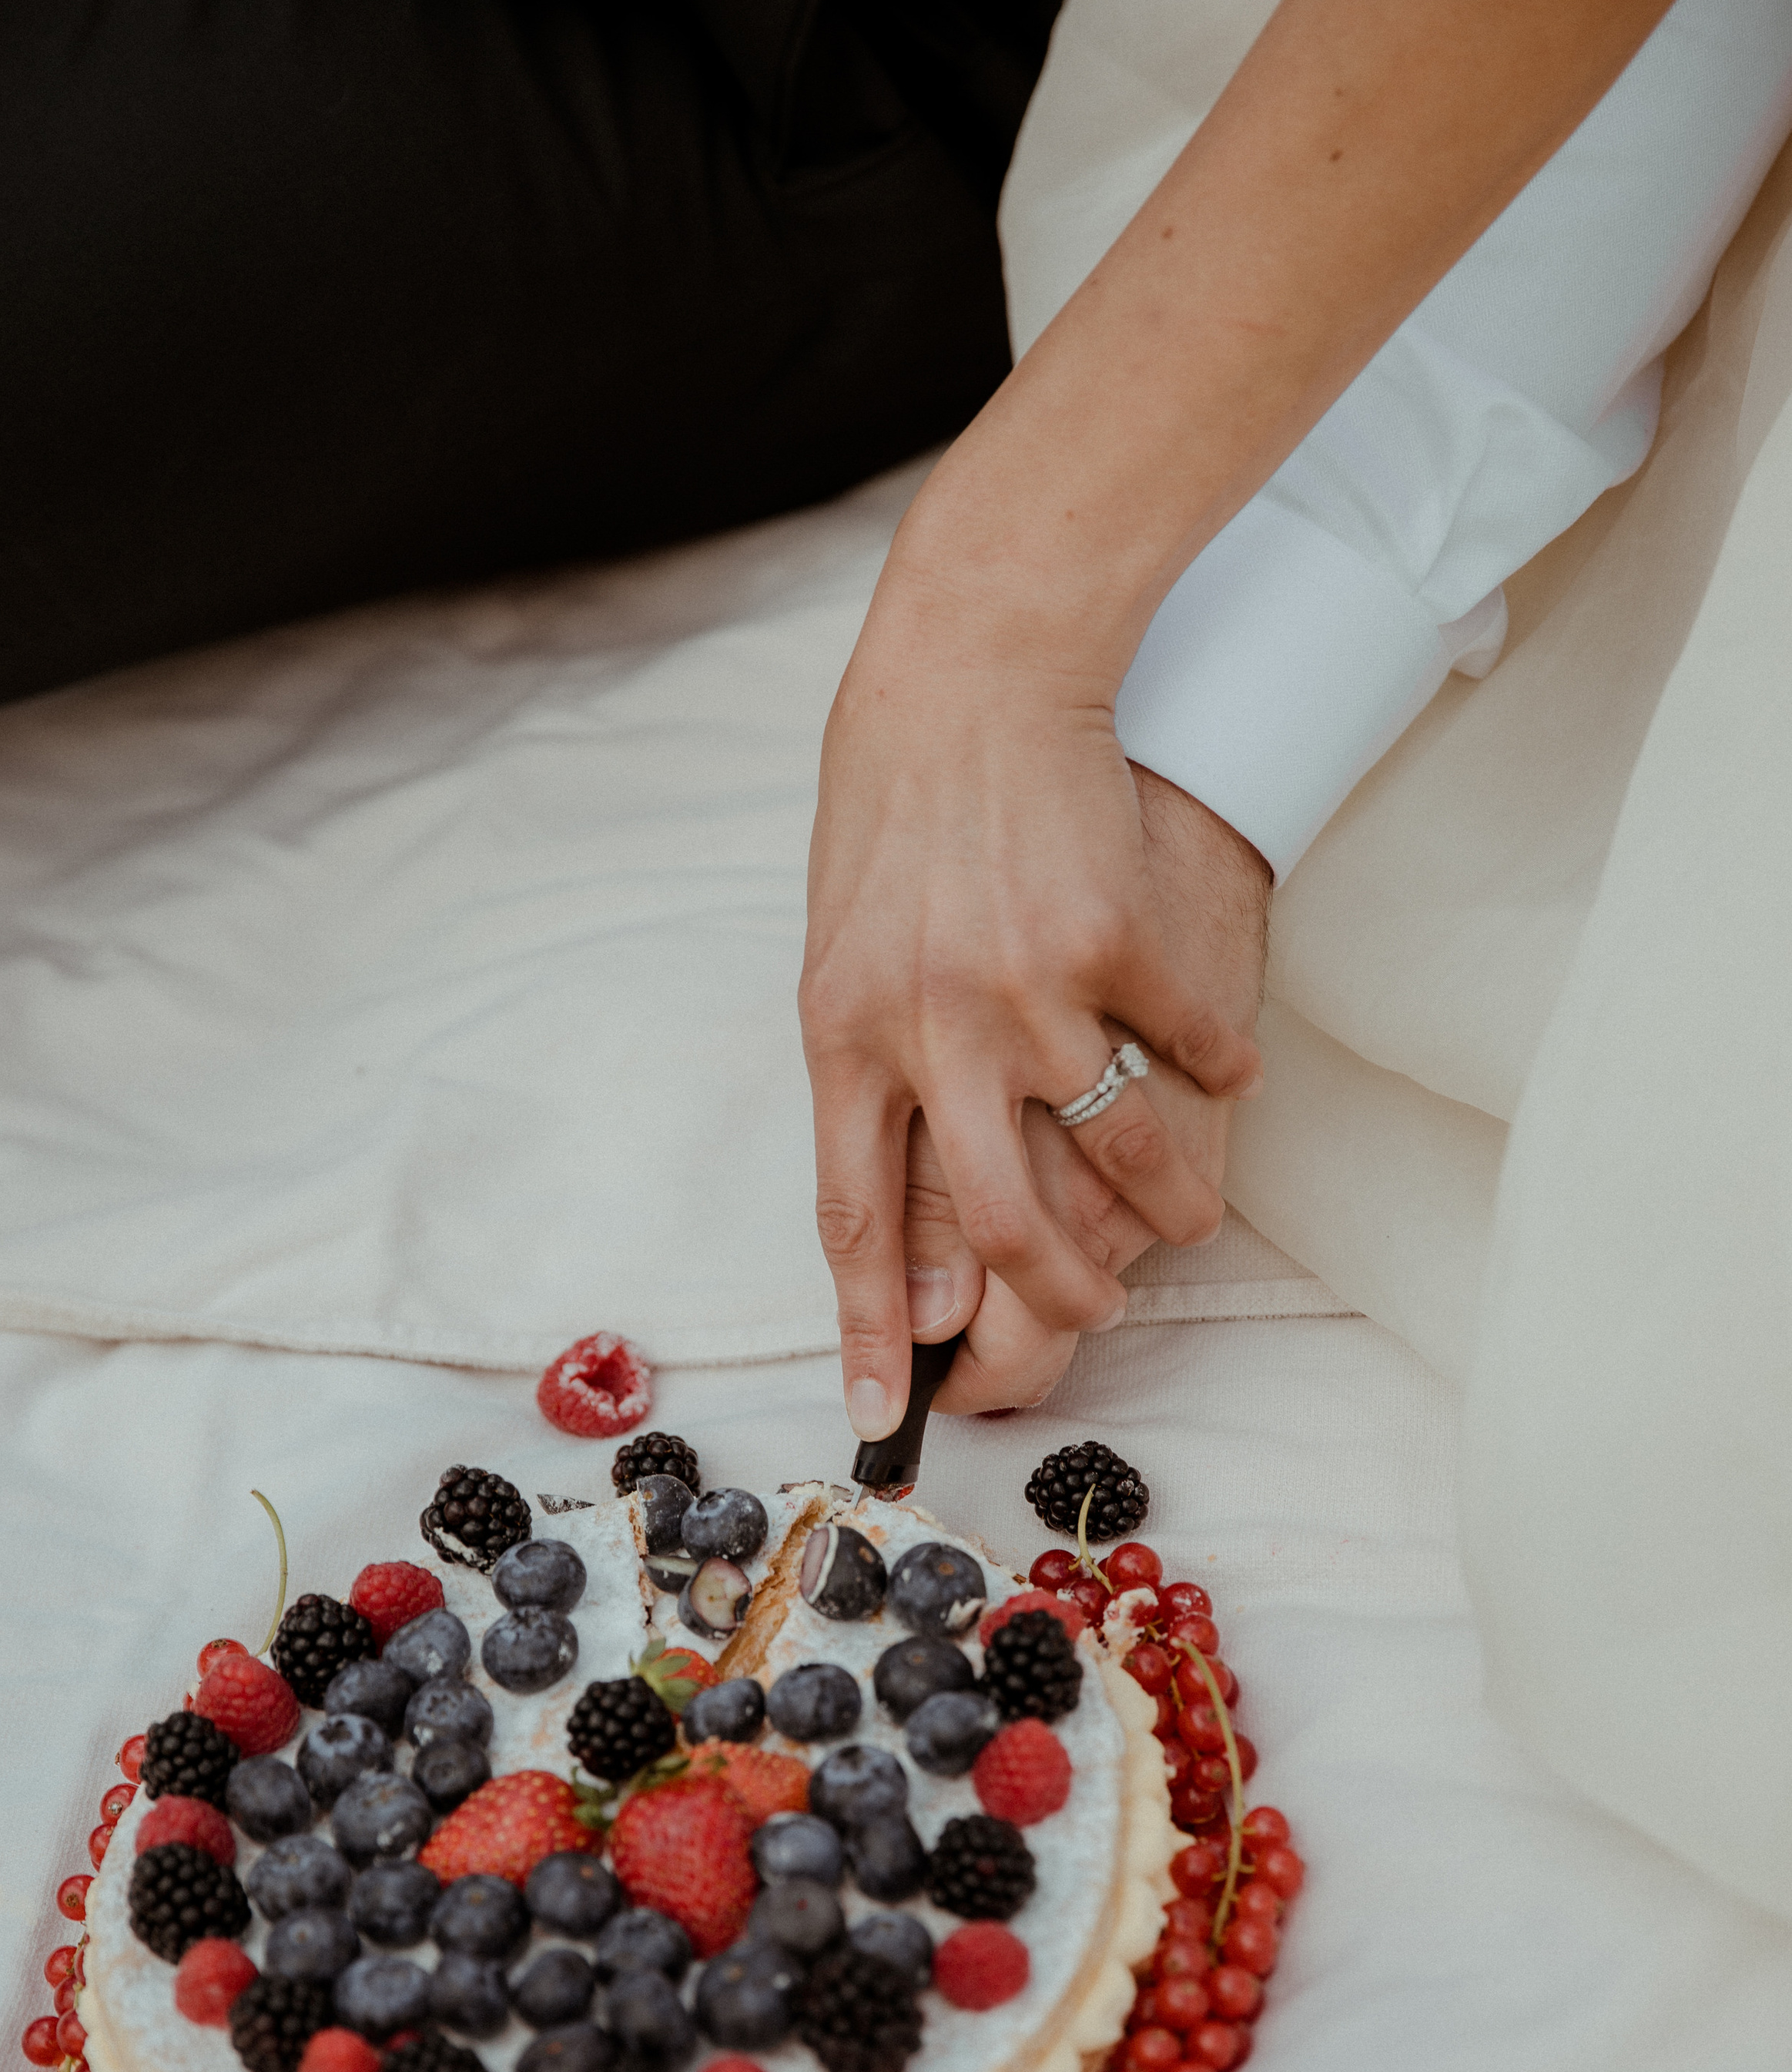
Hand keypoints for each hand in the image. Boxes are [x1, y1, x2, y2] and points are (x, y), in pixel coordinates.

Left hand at [802, 569, 1269, 1432]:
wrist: (976, 657)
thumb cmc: (898, 803)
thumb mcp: (843, 946)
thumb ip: (873, 1076)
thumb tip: (916, 1229)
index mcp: (844, 1035)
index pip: (856, 1217)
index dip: (874, 1327)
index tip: (886, 1413)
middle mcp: (932, 1026)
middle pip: (1002, 1224)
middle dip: (1059, 1303)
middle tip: (1096, 1315)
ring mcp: (1031, 986)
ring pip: (1121, 1155)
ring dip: (1171, 1205)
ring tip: (1187, 1214)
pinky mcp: (1120, 940)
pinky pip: (1195, 1046)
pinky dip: (1222, 1067)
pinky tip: (1227, 1065)